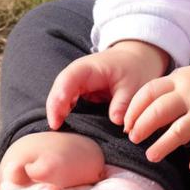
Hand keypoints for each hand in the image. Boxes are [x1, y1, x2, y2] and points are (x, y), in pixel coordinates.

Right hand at [46, 40, 170, 129]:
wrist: (134, 60)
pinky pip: (66, 101)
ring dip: (56, 111)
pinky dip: (63, 112)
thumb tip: (116, 121)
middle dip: (54, 107)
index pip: (69, 79)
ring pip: (60, 95)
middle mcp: (78, 73)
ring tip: (57, 129)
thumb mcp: (132, 85)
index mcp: (90, 68)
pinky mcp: (79, 91)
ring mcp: (77, 82)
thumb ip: (123, 102)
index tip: (57, 118)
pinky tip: (63, 126)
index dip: (60, 97)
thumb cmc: (133, 70)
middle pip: (59, 88)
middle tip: (54, 128)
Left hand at [124, 63, 189, 171]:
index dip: (134, 109)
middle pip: (160, 110)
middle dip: (143, 126)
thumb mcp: (187, 79)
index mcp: (179, 81)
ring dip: (163, 145)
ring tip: (151, 156)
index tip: (126, 124)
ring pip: (180, 130)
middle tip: (134, 139)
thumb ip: (166, 93)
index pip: (149, 92)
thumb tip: (137, 119)